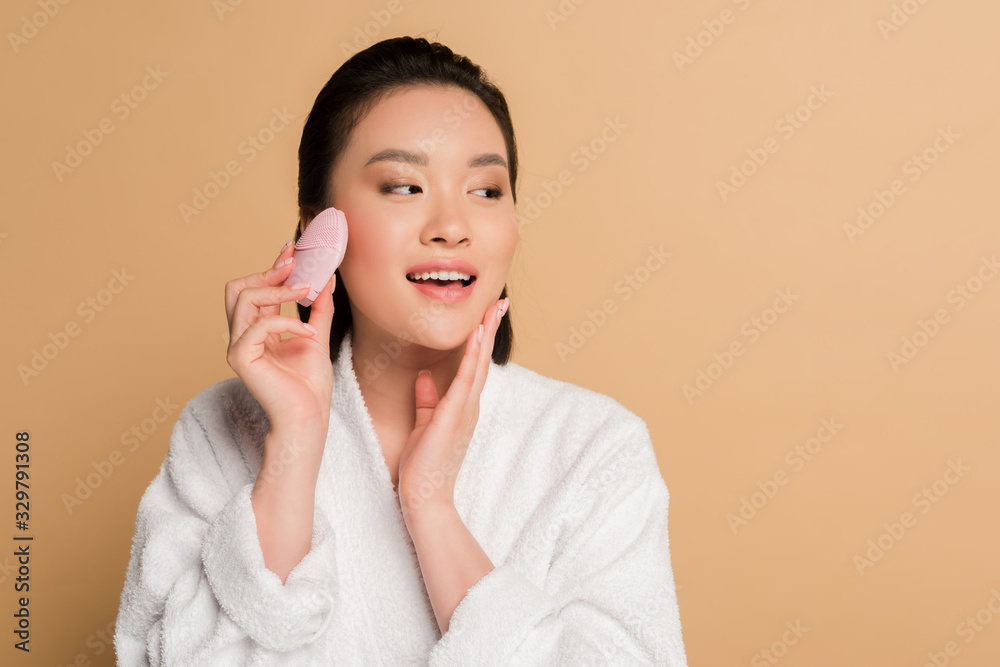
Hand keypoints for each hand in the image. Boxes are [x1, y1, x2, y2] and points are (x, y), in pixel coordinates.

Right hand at [224, 240, 335, 430]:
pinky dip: (287, 321)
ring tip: (306, 291)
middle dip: (266, 271)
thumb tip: (327, 278)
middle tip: (295, 265)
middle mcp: (242, 335)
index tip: (293, 248)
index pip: (256, 289)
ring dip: (278, 290)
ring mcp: (238, 346)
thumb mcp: (317, 336)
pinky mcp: (240, 358)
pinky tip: (307, 332)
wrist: (309, 416)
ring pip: (244, 299)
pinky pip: (258, 325)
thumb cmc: (310, 385)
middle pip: (237, 288)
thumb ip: (319, 309)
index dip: (272, 267)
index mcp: (257, 330)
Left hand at [396, 297, 509, 516]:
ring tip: (492, 310)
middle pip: (483, 360)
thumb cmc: (423, 466)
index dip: (481, 340)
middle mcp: (469, 406)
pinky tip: (475, 338)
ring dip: (485, 336)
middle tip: (501, 302)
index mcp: (462, 407)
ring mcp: (464, 411)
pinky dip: (471, 358)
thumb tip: (424, 378)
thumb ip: (427, 400)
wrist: (425, 497)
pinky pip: (464, 381)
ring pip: (479, 365)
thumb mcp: (423, 425)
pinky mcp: (453, 417)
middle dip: (490, 330)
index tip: (487, 315)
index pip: (475, 366)